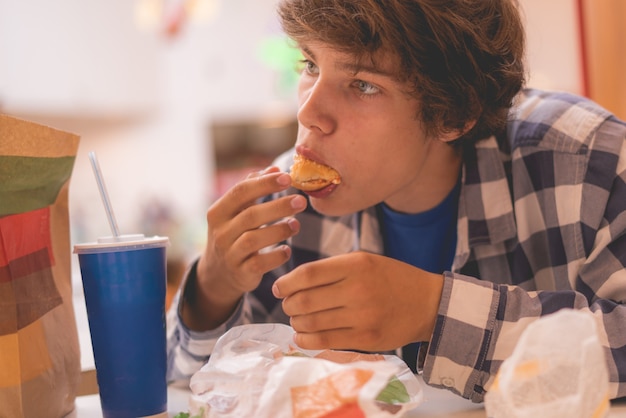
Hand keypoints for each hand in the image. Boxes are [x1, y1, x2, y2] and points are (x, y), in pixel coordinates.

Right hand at [183, 167, 307, 329]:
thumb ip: (252, 189)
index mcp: (218, 212)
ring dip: (279, 230)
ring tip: (296, 224)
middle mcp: (220, 232)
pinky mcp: (240, 273)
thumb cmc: (233, 234)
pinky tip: (287, 249)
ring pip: (254, 239)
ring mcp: (229, 254)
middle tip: (301, 201)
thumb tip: (274, 168)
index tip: (288, 178)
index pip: (241, 192)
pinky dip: (276, 256)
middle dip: (279, 206)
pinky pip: (260, 263)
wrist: (218, 274)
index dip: (265, 183)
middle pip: (251, 215)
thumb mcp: (234, 212)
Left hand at [272, 252, 442, 351]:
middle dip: (288, 304)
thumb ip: (331, 269)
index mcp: (355, 264)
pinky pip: (325, 341)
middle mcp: (357, 289)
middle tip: (288, 305)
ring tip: (298, 320)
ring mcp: (362, 316)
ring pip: (311, 323)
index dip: (286, 282)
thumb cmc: (390, 278)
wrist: (427, 303)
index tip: (279, 288)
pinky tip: (303, 336)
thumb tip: (293, 283)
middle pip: (304, 300)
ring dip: (296, 323)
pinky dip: (306, 340)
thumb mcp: (364, 260)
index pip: (307, 274)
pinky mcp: (365, 339)